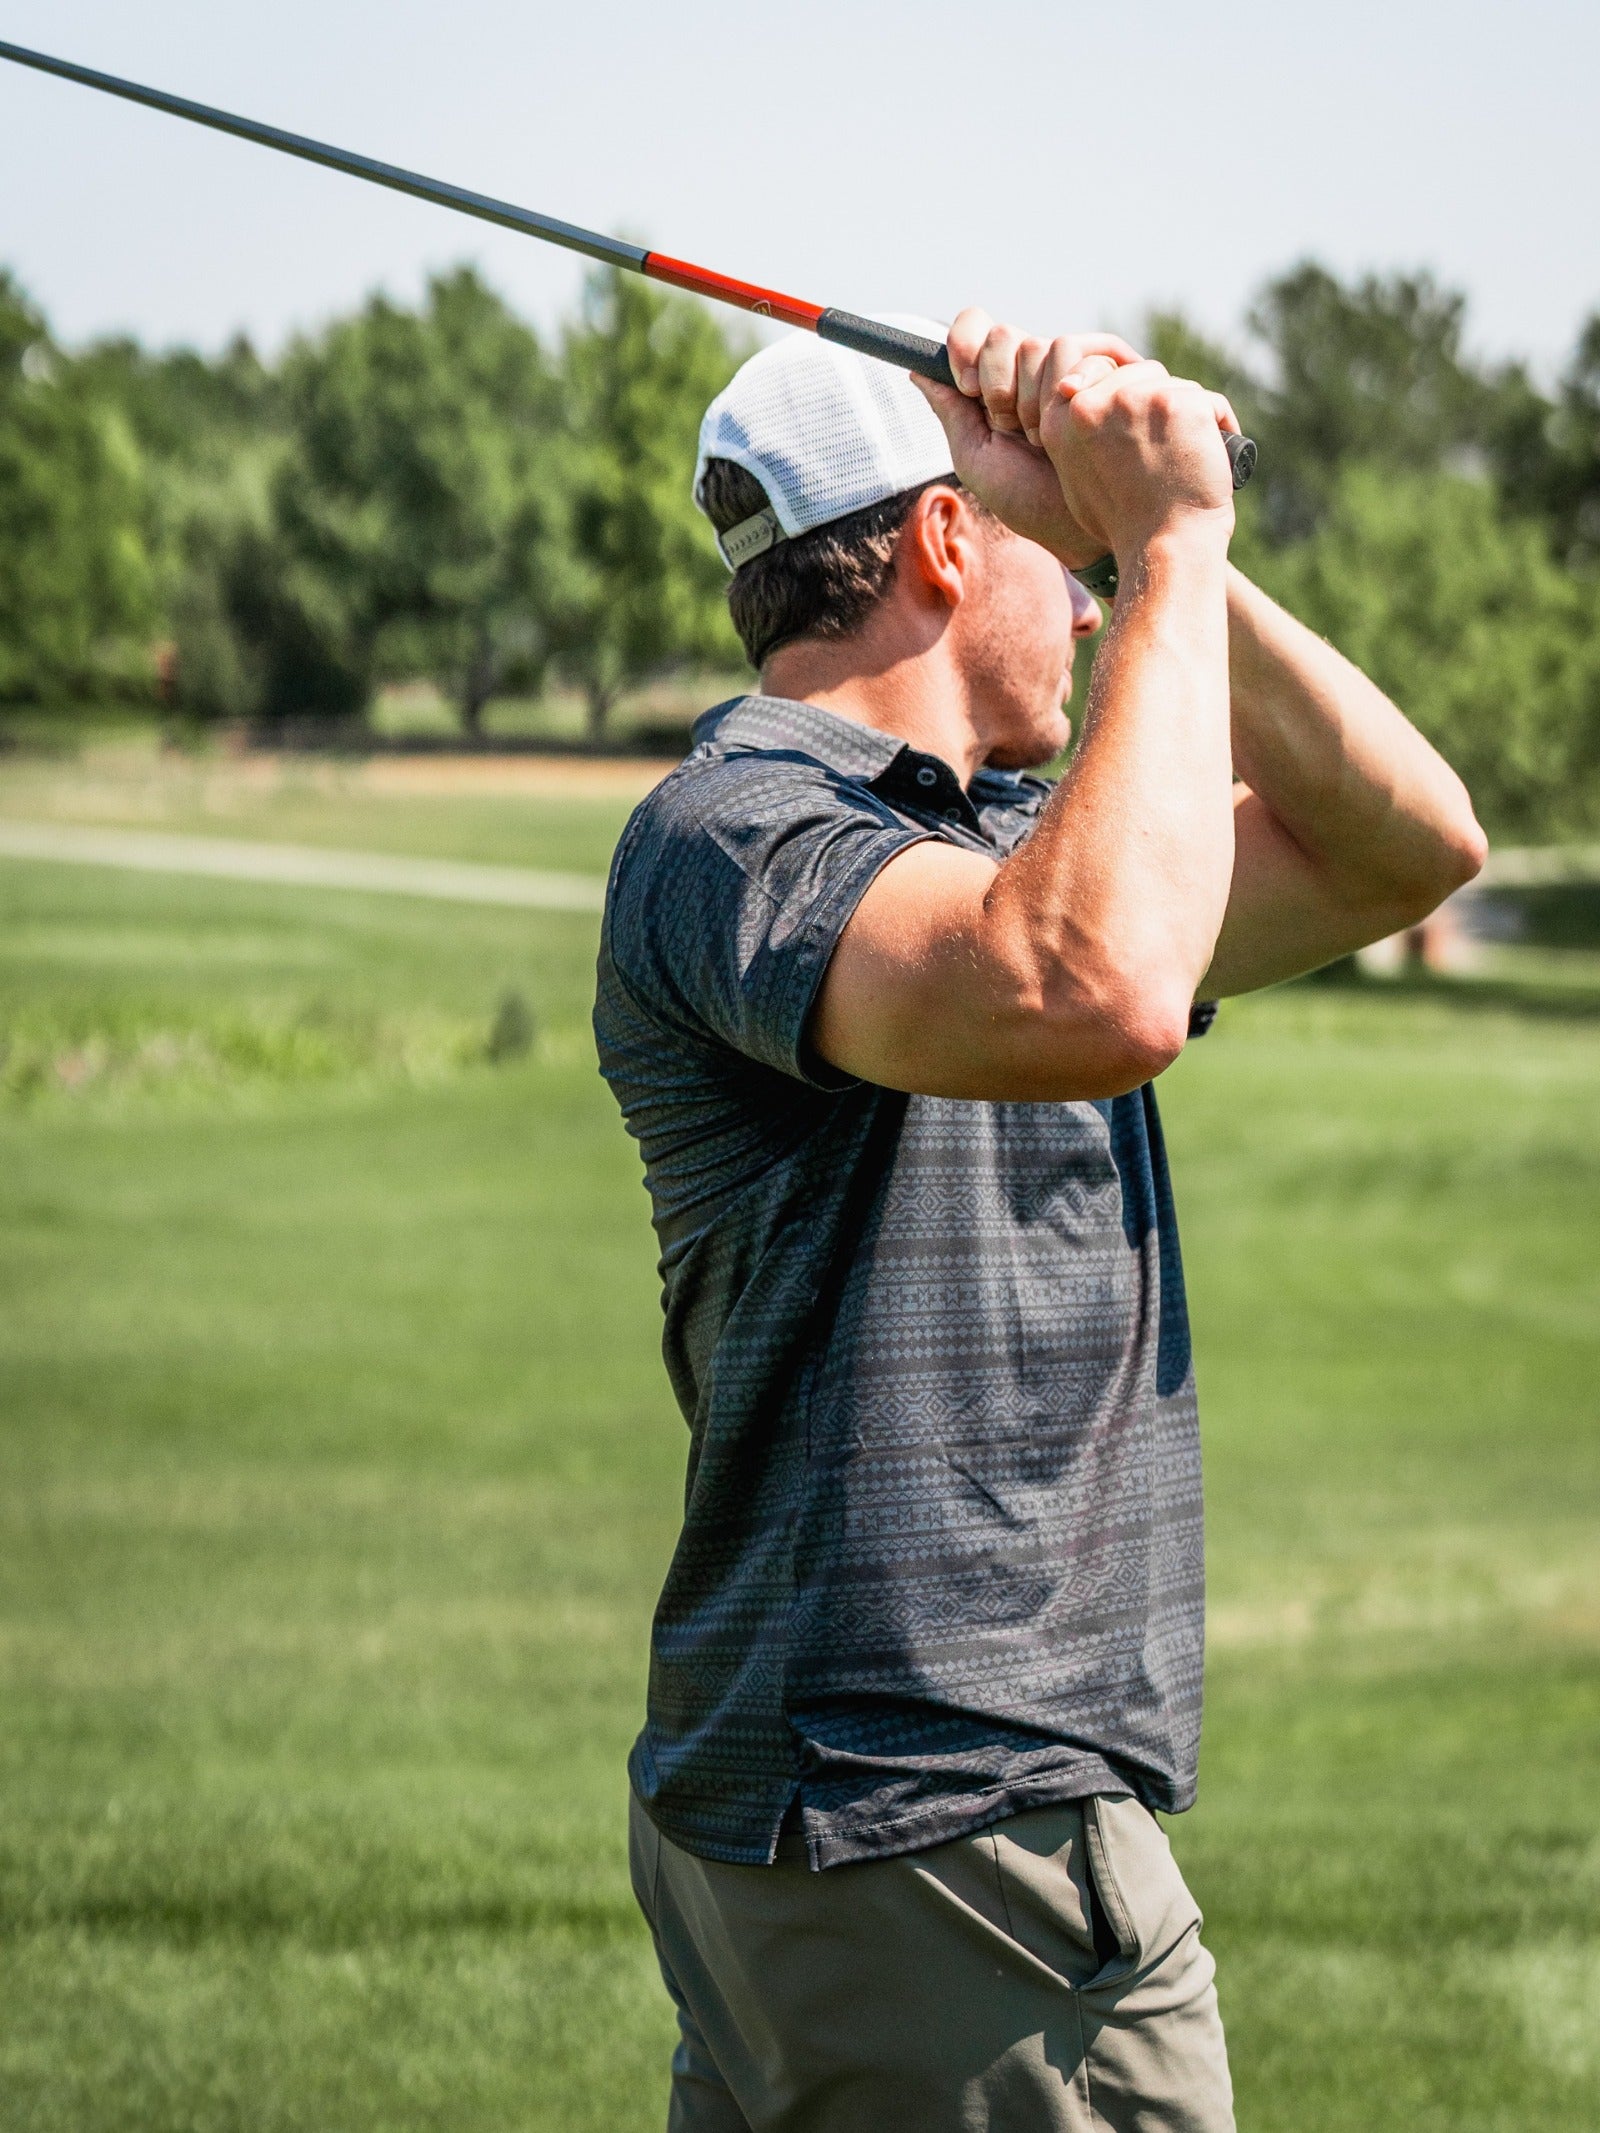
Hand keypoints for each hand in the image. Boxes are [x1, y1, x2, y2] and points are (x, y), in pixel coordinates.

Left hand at [910, 309, 1141, 568]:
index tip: (967, 386)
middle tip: (1009, 428)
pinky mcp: (1110, 368)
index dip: (965, 345)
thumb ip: (951, 412)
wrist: (1078, 527)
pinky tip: (1071, 418)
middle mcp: (1033, 367)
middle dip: (999, 385)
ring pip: (1042, 344)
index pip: (975, 328)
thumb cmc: (1026, 501)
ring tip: (1046, 440)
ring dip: (1035, 401)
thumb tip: (917, 370)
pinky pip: (1085, 350)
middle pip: (1004, 334)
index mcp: (997, 380)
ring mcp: (1072, 366)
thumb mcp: (977, 459)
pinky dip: (1071, 387)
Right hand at [1039, 355, 1239, 560]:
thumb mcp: (1076, 477)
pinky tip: (1211, 459)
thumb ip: (1074, 434)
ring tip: (1186, 460)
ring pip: (1176, 386)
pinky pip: (1209, 402)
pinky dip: (1218, 427)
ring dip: (1189, 416)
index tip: (1139, 438)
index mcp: (1062, 419)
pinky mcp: (1178, 405)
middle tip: (1164, 457)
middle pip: (1141, 373)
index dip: (1126, 398)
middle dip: (1159, 405)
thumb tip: (1072, 386)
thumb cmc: (1124, 525)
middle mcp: (1092, 404)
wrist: (1161, 550)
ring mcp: (1135, 401)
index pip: (1099, 370)